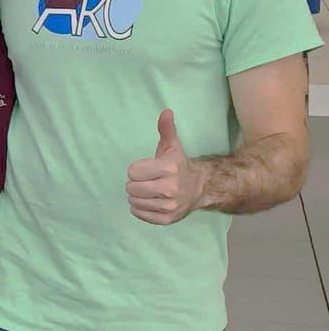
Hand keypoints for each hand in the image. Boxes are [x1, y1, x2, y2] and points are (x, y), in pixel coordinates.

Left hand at [126, 110, 205, 224]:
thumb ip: (166, 129)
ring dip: (137, 196)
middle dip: (135, 183)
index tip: (147, 169)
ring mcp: (169, 206)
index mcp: (169, 169)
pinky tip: (150, 201)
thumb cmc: (178, 165)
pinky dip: (140, 209)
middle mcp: (170, 188)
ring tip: (149, 191)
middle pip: (131, 188)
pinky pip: (140, 214)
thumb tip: (166, 111)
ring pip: (134, 202)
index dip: (137, 169)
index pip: (132, 172)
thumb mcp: (172, 146)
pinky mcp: (166, 219)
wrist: (199, 188)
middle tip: (147, 181)